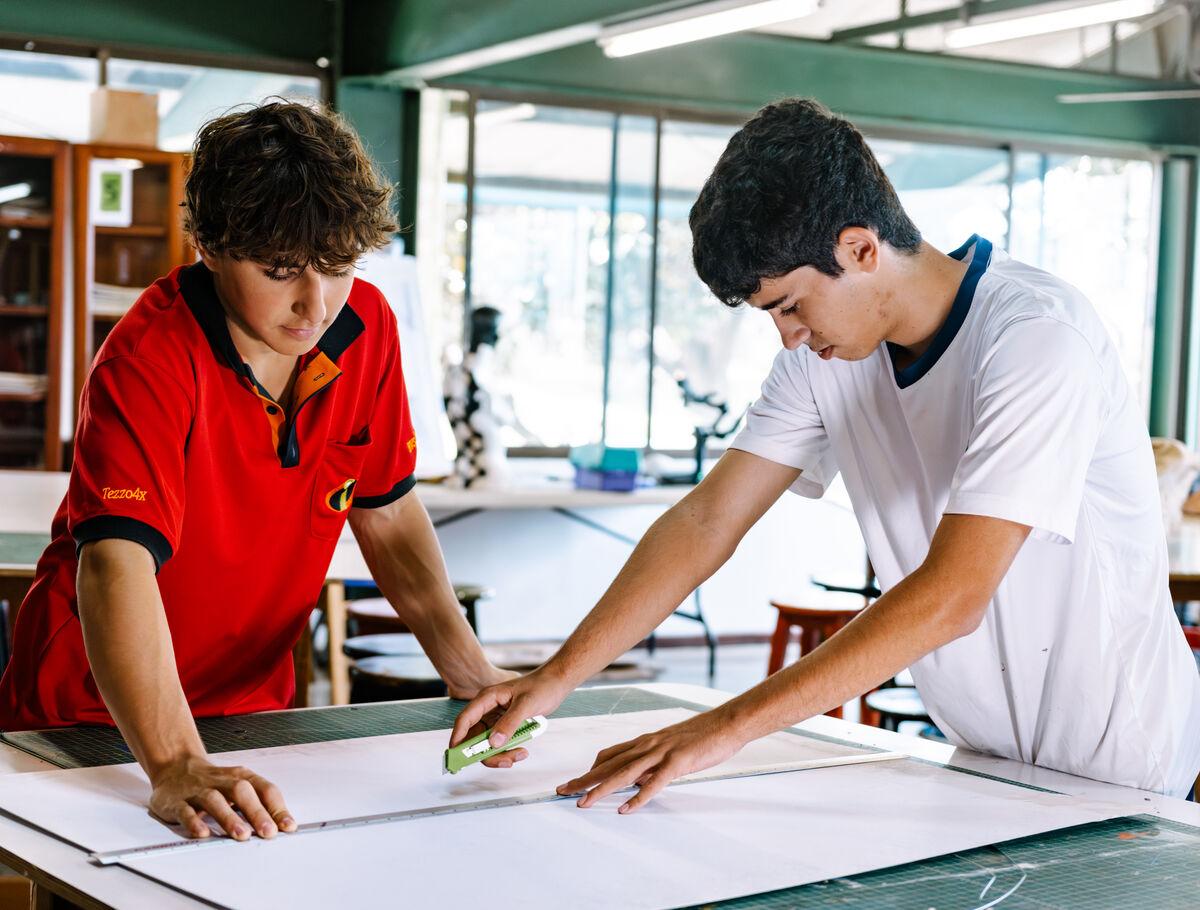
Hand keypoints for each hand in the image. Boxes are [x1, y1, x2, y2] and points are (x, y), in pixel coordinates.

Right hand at [148, 755, 295, 839]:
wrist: (175, 767)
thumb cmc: (214, 782)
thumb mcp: (238, 787)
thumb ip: (258, 804)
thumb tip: (281, 826)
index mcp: (241, 777)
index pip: (264, 790)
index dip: (278, 808)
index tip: (288, 826)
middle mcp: (222, 782)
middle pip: (242, 792)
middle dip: (257, 812)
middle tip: (268, 832)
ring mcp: (199, 791)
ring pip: (215, 801)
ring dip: (229, 818)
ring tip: (242, 835)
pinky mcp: (177, 802)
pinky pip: (185, 811)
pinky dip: (194, 822)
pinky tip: (202, 833)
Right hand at [449, 668, 572, 767]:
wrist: (557, 683)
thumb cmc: (542, 686)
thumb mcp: (526, 705)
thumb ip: (509, 724)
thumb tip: (493, 744)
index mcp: (487, 698)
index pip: (465, 719)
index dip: (458, 737)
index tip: (456, 755)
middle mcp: (488, 709)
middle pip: (475, 737)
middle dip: (486, 753)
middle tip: (504, 761)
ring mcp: (496, 719)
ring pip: (488, 744)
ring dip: (500, 754)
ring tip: (520, 754)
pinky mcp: (505, 726)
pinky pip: (500, 744)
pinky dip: (508, 751)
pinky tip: (522, 751)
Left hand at [557, 711, 745, 813]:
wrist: (726, 723)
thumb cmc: (701, 737)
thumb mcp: (670, 749)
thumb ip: (652, 763)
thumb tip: (637, 781)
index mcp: (645, 741)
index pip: (609, 755)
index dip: (590, 769)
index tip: (574, 781)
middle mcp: (647, 745)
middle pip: (608, 764)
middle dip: (584, 779)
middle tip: (562, 791)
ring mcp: (661, 752)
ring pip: (623, 773)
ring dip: (600, 788)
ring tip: (583, 802)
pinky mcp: (677, 762)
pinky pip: (654, 783)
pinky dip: (637, 797)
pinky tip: (625, 809)